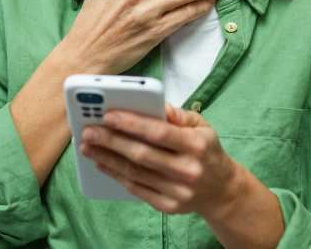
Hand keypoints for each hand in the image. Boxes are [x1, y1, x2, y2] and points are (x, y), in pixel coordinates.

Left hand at [79, 103, 240, 214]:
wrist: (222, 190)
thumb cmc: (207, 151)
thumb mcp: (202, 126)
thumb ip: (178, 115)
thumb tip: (155, 104)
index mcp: (197, 145)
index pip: (159, 133)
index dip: (131, 123)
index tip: (108, 115)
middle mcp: (188, 169)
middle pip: (141, 154)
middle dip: (111, 141)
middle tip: (89, 131)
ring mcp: (178, 191)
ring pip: (134, 173)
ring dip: (107, 159)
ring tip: (89, 147)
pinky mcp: (168, 206)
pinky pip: (137, 189)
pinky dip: (117, 176)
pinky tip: (103, 164)